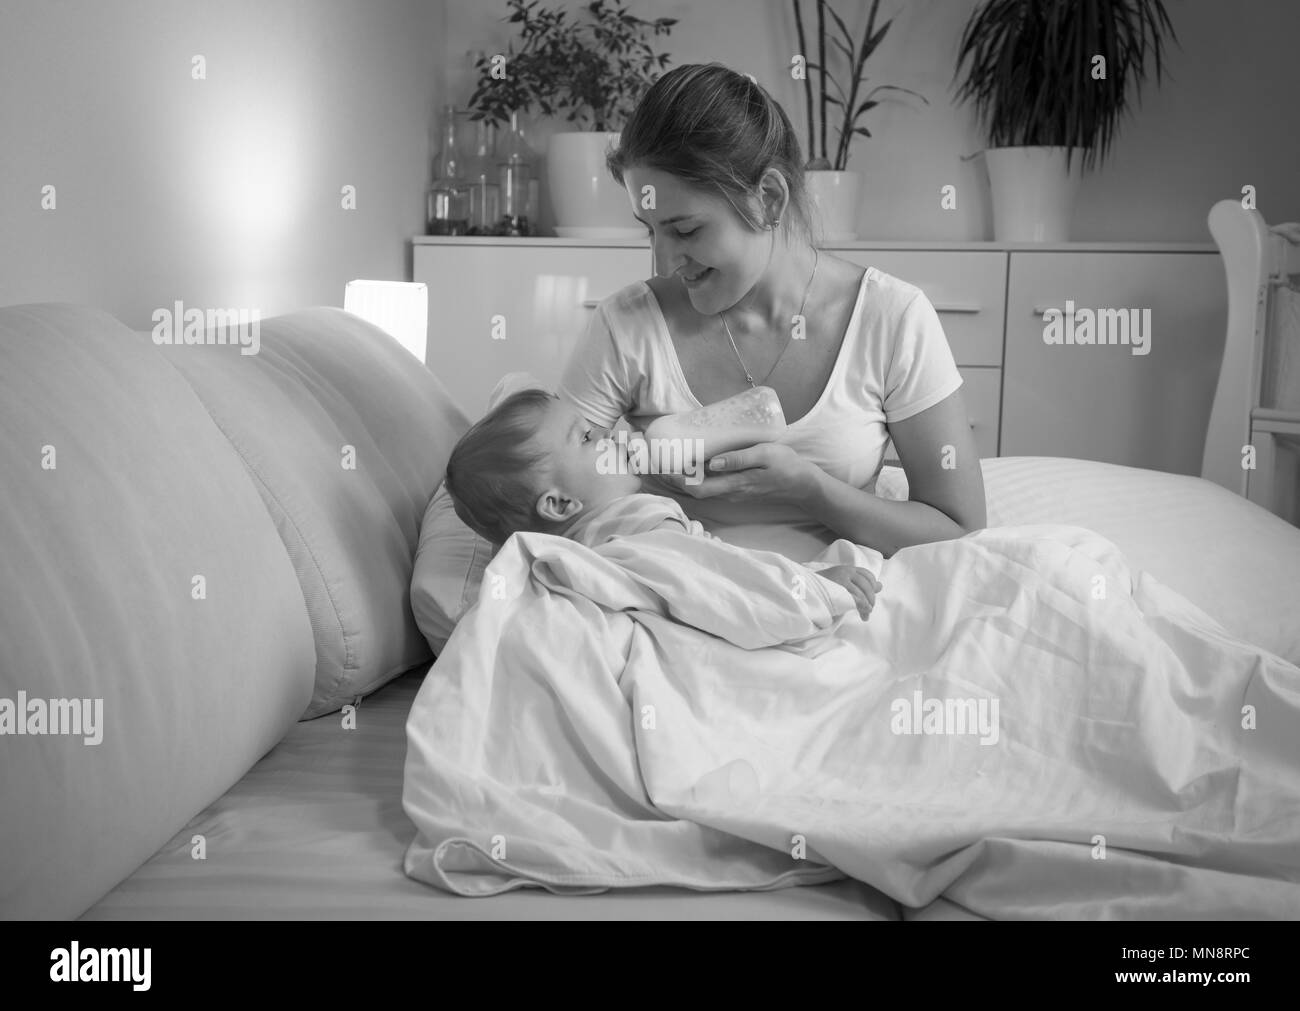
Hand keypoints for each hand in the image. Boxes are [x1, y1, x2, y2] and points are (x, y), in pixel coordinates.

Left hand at [674, 443, 814, 505]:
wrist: (803, 485)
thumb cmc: (786, 466)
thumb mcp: (765, 456)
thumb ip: (739, 459)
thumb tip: (712, 462)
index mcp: (734, 484)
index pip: (697, 488)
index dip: (677, 480)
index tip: (664, 465)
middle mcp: (730, 493)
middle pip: (695, 490)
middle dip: (675, 478)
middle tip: (661, 459)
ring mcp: (734, 493)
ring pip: (702, 489)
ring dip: (686, 477)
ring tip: (672, 458)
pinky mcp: (738, 489)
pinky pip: (712, 486)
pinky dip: (698, 477)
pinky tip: (694, 463)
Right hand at [817, 565, 881, 619]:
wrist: (804, 589)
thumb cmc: (823, 588)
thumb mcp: (843, 583)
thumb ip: (860, 584)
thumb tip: (880, 586)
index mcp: (847, 569)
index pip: (867, 574)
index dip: (873, 586)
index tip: (871, 597)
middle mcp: (846, 571)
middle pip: (867, 585)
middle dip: (871, 599)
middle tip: (870, 610)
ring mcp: (842, 579)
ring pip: (862, 593)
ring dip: (867, 606)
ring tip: (866, 615)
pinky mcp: (839, 589)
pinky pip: (857, 599)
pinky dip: (863, 607)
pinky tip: (864, 613)